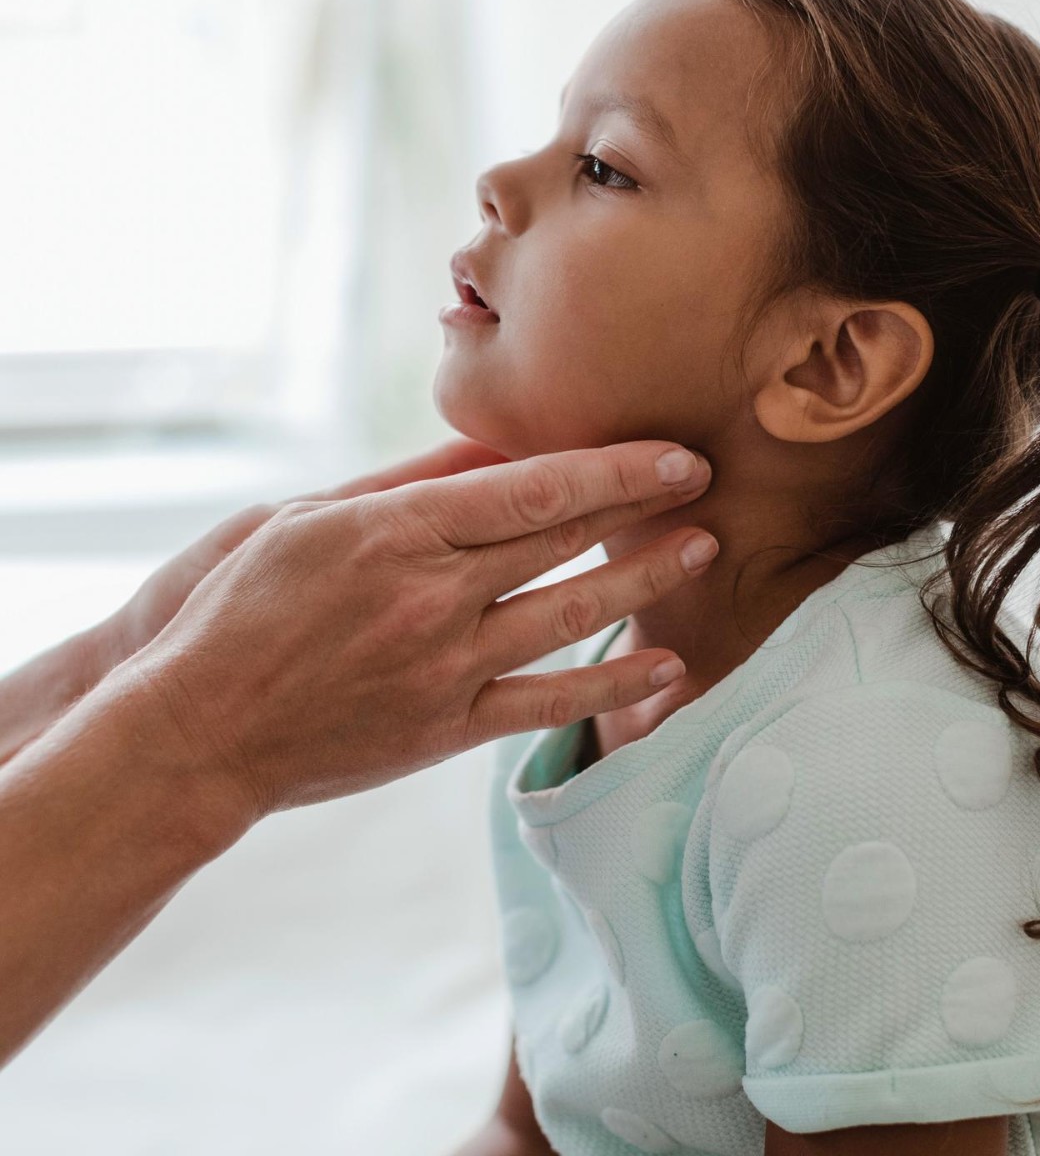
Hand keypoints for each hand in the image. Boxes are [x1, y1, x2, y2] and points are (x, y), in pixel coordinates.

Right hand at [113, 438, 716, 839]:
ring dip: (645, 581)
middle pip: (564, 540)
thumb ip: (403, 485)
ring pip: (571, 614)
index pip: (531, 489)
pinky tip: (667, 667)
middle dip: (643, 505)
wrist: (196, 732)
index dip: (613, 467)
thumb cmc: (235, 609)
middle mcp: (432, 597)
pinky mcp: (448, 728)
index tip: (671, 450)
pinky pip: (549, 703)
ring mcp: (446, 668)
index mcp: (394, 533)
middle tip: (704, 478)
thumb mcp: (303, 519)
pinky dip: (612, 687)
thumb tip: (485, 446)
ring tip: (702, 549)